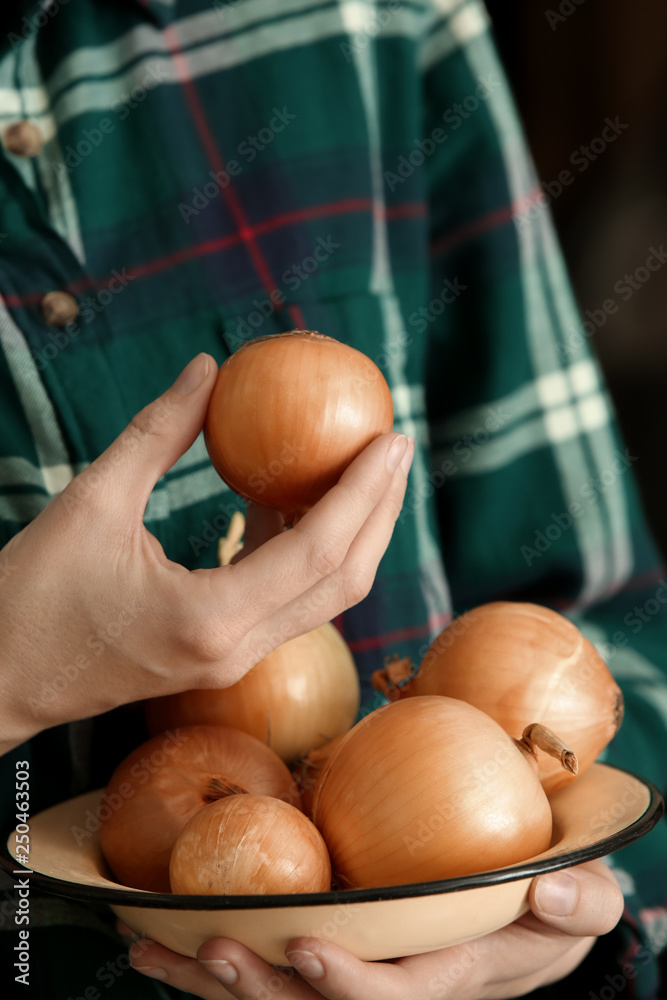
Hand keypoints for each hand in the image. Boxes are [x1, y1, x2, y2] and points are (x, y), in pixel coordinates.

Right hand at [0, 353, 413, 753]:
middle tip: (396, 448)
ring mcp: (234, 660)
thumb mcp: (90, 501)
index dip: (365, 490)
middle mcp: (238, 649)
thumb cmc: (32, 596)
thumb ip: (158, 433)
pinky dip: (305, 549)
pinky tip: (290, 498)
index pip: (320, 549)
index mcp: (211, 618)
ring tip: (363, 468)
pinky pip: (287, 599)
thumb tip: (209, 369)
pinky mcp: (222, 655)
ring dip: (352, 533)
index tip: (392, 438)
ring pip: (323, 596)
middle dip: (381, 511)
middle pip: (344, 581)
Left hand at [127, 861, 623, 997]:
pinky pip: (261, 962)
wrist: (520, 917)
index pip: (395, 995)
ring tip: (155, 949)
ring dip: (213, 979)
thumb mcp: (583, 900)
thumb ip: (580, 901)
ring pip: (272, 995)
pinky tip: (157, 941)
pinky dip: (205, 958)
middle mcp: (390, 985)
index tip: (308, 948)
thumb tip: (548, 894)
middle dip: (262, 989)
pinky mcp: (328, 949)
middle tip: (214, 950)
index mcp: (450, 976)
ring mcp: (351, 973)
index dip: (349, 984)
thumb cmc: (550, 907)